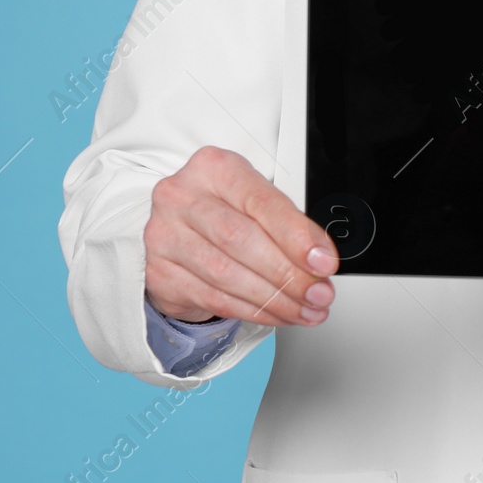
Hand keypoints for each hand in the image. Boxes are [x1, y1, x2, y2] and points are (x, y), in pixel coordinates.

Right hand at [144, 146, 338, 327]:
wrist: (180, 235)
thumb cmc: (226, 212)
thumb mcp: (257, 203)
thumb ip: (287, 225)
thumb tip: (320, 260)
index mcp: (214, 168)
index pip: (261, 202)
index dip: (296, 236)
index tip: (323, 262)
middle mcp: (182, 197)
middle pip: (241, 240)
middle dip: (288, 274)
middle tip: (318, 293)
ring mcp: (164, 236)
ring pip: (227, 275)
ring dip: (275, 299)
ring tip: (305, 309)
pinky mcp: (159, 273)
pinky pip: (213, 299)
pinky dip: (252, 311)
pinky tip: (277, 314)